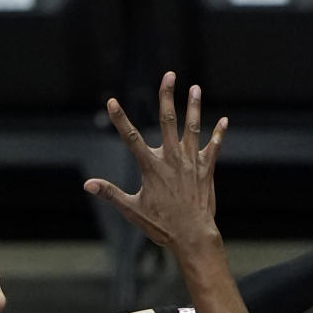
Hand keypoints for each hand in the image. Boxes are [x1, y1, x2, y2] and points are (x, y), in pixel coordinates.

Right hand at [84, 71, 227, 247]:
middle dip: (167, 96)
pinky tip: (224, 120)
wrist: (192, 237)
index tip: (111, 102)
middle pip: (168, 121)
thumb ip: (110, 193)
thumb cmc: (162, 226)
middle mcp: (172, 159)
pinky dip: (219, 134)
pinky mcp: (206, 170)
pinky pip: (214, 148)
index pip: (131, 138)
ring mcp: (191, 163)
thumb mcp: (133, 211)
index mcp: (152, 167)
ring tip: (195, 88)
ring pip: (192, 128)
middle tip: (169, 75)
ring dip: (194, 107)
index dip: (120, 119)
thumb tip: (87, 185)